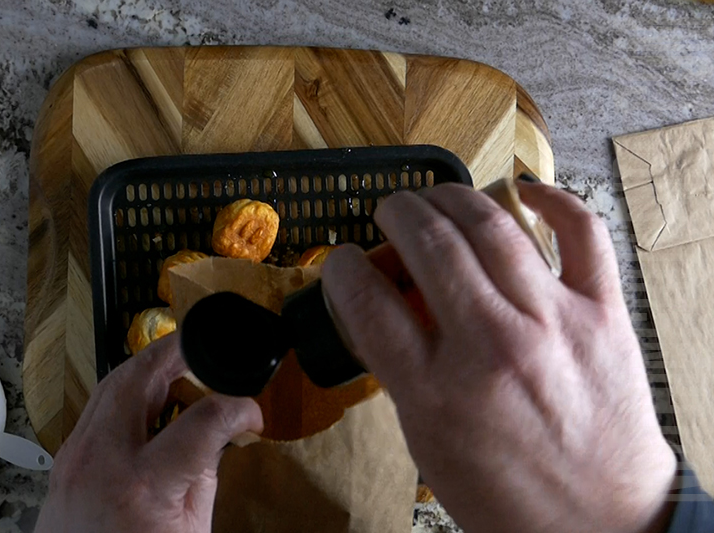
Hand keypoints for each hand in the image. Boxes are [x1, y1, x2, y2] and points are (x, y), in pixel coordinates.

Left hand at [34, 334, 262, 532]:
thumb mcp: (191, 530)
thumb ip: (205, 473)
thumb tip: (218, 433)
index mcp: (144, 484)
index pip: (203, 419)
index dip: (237, 408)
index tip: (249, 414)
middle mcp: (102, 459)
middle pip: (138, 376)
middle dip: (175, 352)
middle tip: (204, 347)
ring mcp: (75, 456)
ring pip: (111, 383)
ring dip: (149, 367)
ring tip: (180, 366)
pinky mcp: (65, 458)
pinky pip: (98, 406)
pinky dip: (128, 393)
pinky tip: (150, 400)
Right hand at [322, 181, 676, 532]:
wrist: (600, 524)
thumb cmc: (509, 496)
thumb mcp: (426, 442)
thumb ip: (400, 372)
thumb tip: (380, 311)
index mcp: (434, 392)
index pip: (366, 301)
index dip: (343, 267)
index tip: (343, 260)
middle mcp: (490, 347)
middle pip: (426, 245)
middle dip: (395, 213)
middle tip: (390, 212)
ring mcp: (551, 322)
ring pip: (491, 225)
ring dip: (451, 197)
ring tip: (435, 198)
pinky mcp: (602, 312)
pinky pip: (581, 232)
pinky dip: (551, 199)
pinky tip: (523, 191)